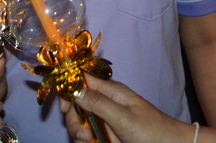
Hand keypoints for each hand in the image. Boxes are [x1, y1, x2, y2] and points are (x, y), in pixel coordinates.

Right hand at [64, 75, 192, 142]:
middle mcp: (105, 102)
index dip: (68, 88)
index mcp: (110, 91)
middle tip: (82, 135)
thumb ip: (99, 104)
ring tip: (88, 142)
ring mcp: (104, 119)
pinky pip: (86, 134)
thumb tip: (74, 89)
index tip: (64, 106)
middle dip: (73, 119)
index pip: (81, 79)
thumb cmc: (151, 130)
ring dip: (78, 132)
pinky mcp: (105, 133)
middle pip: (76, 103)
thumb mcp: (124, 118)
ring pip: (79, 121)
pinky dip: (84, 140)